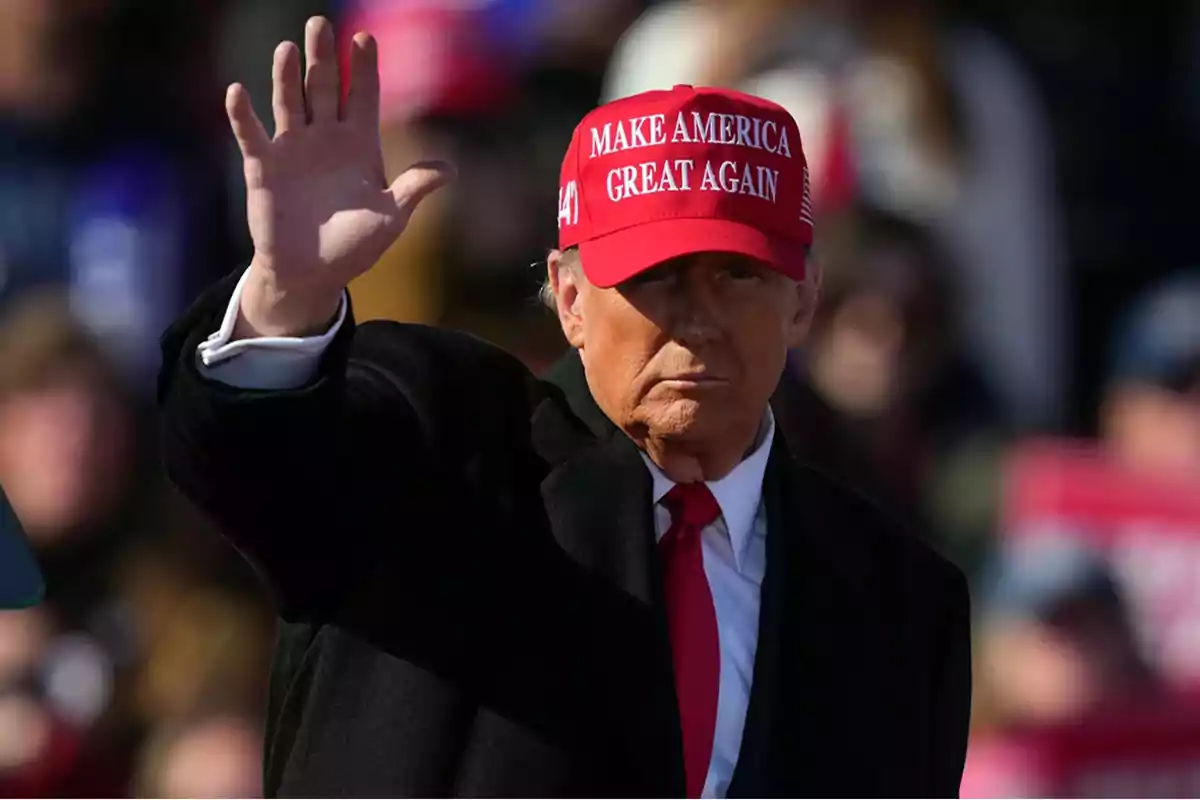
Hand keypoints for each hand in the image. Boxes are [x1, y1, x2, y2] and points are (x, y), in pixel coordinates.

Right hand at [226, 16, 453, 337]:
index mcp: (359, 144)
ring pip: (290, 103)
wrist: (312, 273)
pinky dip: (243, 114)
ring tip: (289, 49)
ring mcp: (293, 149)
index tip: (365, 38)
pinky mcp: (263, 167)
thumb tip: (451, 170)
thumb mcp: (391, 218)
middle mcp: (325, 137)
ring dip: (287, 77)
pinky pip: (252, 134)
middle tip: (319, 24)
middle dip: (324, 58)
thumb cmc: (354, 246)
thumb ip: (414, 188)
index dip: (364, 68)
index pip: (363, 96)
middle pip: (325, 88)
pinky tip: (237, 91)